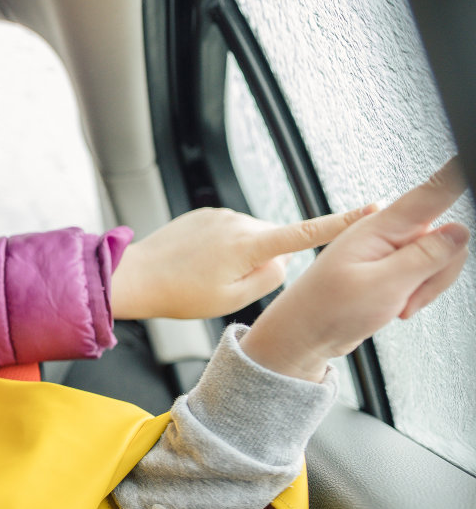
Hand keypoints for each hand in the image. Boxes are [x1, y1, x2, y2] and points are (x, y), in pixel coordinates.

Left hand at [111, 204, 373, 319]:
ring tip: (207, 274)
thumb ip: (269, 279)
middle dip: (265, 261)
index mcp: (249, 245)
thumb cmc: (180, 295)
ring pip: (251, 237)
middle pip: (274, 242)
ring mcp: (221, 214)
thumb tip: (283, 261)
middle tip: (229, 284)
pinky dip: (224, 247)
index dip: (340, 223)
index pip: (305, 233)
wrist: (136, 276)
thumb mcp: (232, 299)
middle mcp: (238, 222)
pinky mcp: (206, 212)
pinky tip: (198, 261)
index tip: (372, 209)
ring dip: (242, 254)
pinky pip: (229, 231)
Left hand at [241, 159, 469, 381]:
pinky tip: (396, 304)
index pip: (432, 192)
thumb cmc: (327, 309)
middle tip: (406, 294)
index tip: (469, 155)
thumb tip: (459, 230)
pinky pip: (427, 274)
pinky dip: (419, 293)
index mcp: (380, 227)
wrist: (305, 336)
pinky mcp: (393, 267)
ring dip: (426, 287)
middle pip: (446, 236)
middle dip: (437, 272)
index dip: (456, 175)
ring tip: (395, 302)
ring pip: (441, 259)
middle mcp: (387, 233)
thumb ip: (424, 258)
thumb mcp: (381, 285)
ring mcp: (391, 250)